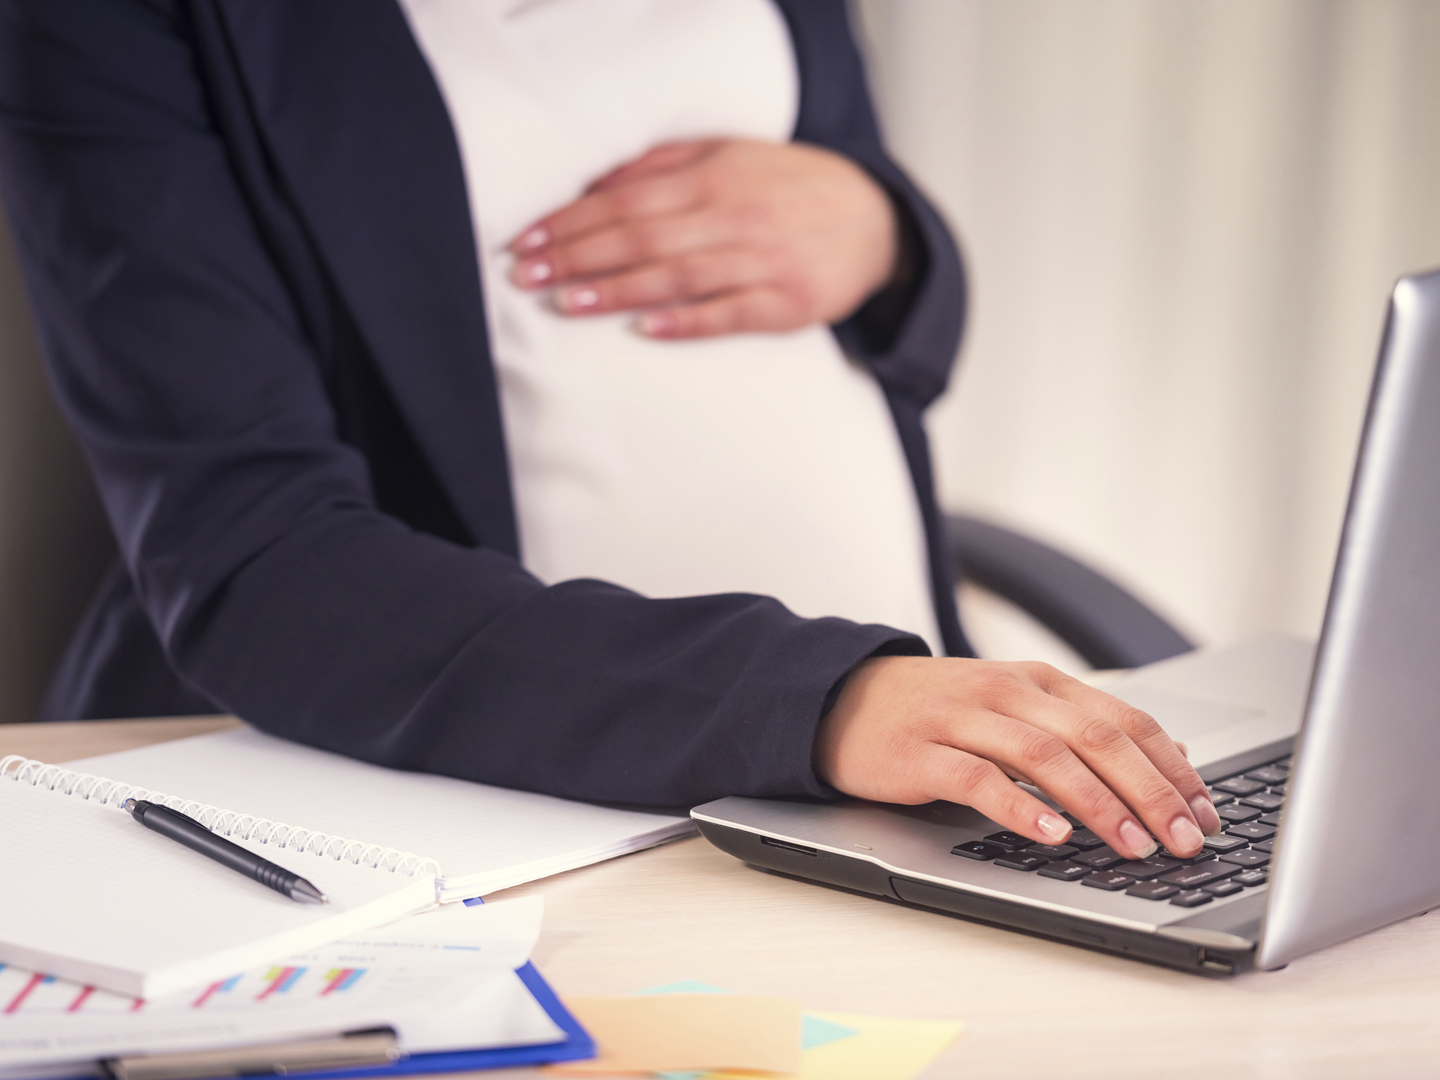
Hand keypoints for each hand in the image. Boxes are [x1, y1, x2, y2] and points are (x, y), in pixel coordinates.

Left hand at [507, 138, 898, 338]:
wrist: (876, 222)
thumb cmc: (790, 188)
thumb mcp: (731, 155)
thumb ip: (664, 166)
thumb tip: (597, 183)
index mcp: (715, 177)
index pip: (627, 200)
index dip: (573, 221)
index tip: (529, 239)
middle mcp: (734, 217)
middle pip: (642, 238)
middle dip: (578, 257)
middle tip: (526, 274)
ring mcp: (761, 263)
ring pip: (677, 277)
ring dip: (616, 291)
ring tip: (565, 302)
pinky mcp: (786, 305)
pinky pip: (728, 315)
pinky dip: (686, 322)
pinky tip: (645, 329)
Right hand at [814, 657, 1222, 858]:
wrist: (838, 696)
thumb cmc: (933, 711)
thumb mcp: (1010, 707)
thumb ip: (1075, 729)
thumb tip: (1160, 763)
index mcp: (1038, 681)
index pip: (1124, 720)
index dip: (1172, 768)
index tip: (1207, 813)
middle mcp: (1007, 692)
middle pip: (1097, 738)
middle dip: (1152, 792)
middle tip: (1186, 840)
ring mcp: (962, 718)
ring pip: (1047, 755)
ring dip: (1099, 804)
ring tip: (1134, 846)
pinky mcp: (921, 752)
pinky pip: (978, 778)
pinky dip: (1019, 806)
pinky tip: (1050, 833)